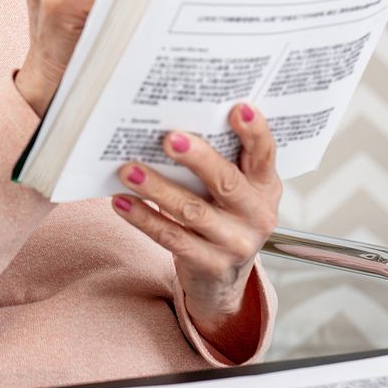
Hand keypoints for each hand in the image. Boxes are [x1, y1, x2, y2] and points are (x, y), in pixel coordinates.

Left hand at [111, 102, 281, 357]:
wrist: (224, 279)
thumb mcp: (237, 190)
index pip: (265, 154)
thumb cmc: (224, 217)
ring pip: (192, 211)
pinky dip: (144, 218)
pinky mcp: (209, 265)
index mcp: (265, 186)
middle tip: (169, 139)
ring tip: (130, 170)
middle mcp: (256, 215)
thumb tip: (174, 124)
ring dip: (158, 188)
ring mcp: (234, 243)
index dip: (255, 131)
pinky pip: (171, 238)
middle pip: (226, 182)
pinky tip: (122, 202)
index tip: (237, 108)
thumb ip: (221, 160)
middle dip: (198, 159)